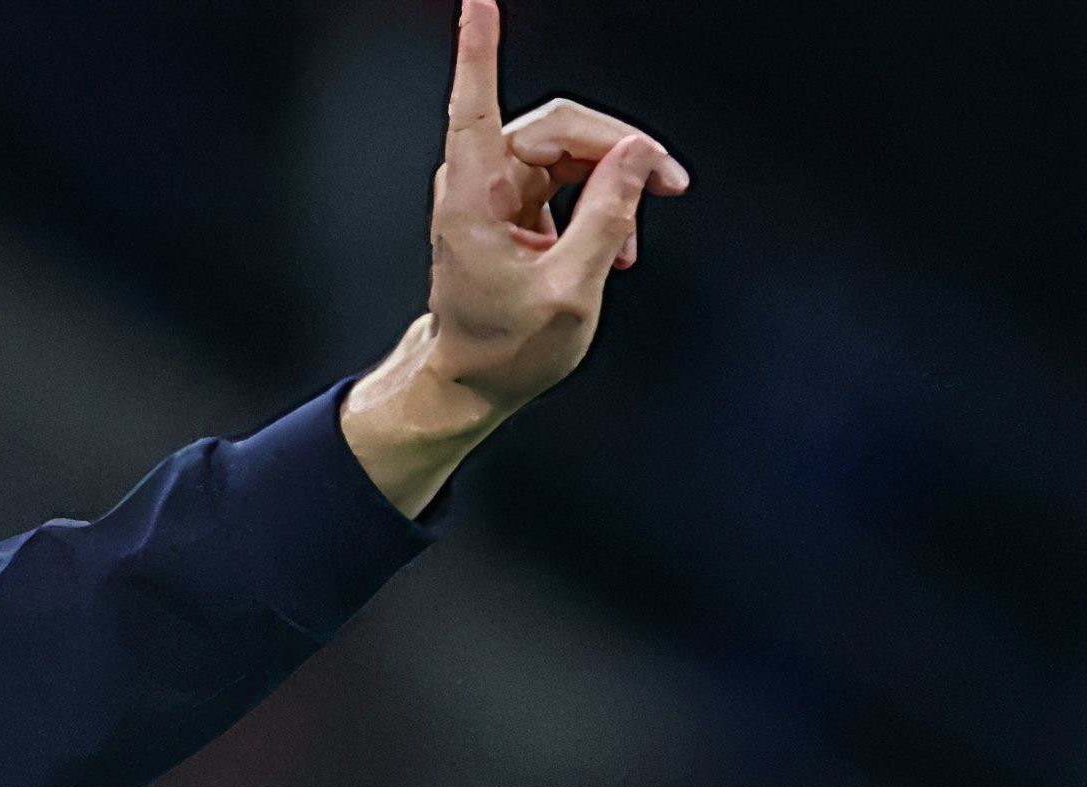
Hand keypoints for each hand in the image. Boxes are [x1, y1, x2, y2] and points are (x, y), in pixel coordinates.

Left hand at [341, 0, 689, 513]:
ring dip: (618, 175)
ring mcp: (495, 191)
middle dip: (619, 146)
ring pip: (570, 148)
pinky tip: (620, 244)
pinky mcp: (513, 203)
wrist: (474, 380)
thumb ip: (608, 217)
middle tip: (670, 182)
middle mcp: (478, 184)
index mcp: (474, 198)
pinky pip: (568, 176)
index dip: (479, 49)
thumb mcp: (571, 289)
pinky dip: (603, 201)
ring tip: (648, 219)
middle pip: (558, 126)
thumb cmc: (506, 347)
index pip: (475, 106)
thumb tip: (636, 153)